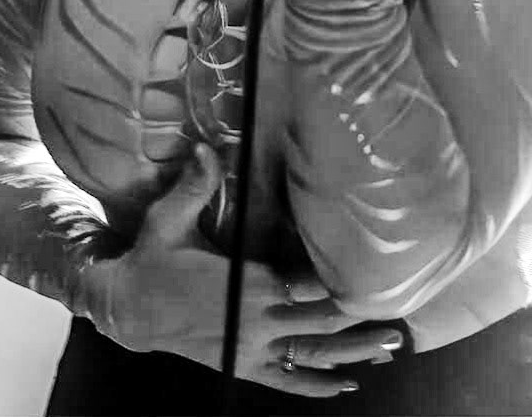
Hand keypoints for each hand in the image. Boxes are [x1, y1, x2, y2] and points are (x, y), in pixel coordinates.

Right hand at [86, 144, 398, 396]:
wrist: (129, 310)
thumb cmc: (152, 260)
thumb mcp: (168, 219)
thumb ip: (193, 186)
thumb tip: (207, 147)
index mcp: (244, 282)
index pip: (304, 282)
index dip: (339, 279)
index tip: (373, 270)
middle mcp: (255, 318)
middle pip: (320, 319)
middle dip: (359, 314)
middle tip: (402, 307)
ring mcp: (251, 346)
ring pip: (312, 352)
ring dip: (353, 350)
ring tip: (390, 344)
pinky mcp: (243, 364)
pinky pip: (287, 379)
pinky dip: (317, 384)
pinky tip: (346, 383)